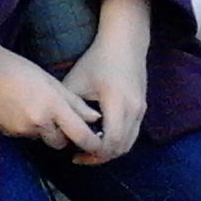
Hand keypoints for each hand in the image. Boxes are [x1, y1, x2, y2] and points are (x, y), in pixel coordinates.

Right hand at [0, 40, 101, 151]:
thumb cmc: (16, 68)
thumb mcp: (49, 80)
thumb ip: (74, 101)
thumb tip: (94, 117)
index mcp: (52, 105)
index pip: (80, 134)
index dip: (92, 143)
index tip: (97, 145)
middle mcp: (38, 121)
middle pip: (60, 142)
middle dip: (63, 136)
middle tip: (60, 120)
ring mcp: (21, 129)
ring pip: (41, 139)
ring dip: (44, 131)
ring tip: (35, 108)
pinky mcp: (7, 133)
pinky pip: (24, 136)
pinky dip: (26, 128)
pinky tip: (19, 110)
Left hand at [63, 0, 150, 164]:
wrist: (124, 43)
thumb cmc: (97, 60)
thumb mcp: (77, 80)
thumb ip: (69, 106)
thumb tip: (57, 128)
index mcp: (116, 102)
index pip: (109, 141)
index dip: (92, 153)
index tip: (74, 153)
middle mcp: (133, 110)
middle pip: (120, 148)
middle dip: (99, 157)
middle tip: (79, 157)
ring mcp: (141, 111)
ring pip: (128, 144)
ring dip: (109, 151)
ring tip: (88, 150)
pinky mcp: (142, 109)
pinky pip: (132, 135)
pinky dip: (117, 142)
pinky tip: (100, 137)